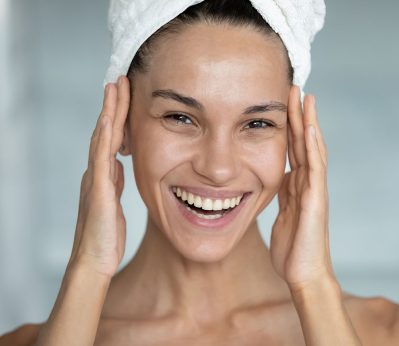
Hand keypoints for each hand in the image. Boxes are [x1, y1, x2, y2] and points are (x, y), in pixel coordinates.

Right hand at [67, 76, 129, 276]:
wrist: (94, 261)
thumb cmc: (105, 236)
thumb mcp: (113, 203)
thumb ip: (114, 182)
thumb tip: (119, 163)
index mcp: (104, 175)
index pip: (112, 139)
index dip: (118, 116)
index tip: (125, 95)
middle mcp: (97, 173)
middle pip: (105, 132)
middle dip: (113, 105)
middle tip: (119, 79)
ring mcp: (95, 180)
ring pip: (102, 139)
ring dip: (109, 112)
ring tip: (114, 87)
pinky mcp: (97, 191)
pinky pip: (101, 158)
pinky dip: (104, 137)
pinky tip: (108, 120)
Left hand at [270, 85, 333, 290]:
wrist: (303, 274)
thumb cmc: (293, 249)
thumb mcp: (283, 214)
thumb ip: (283, 195)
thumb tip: (279, 179)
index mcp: (298, 185)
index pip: (294, 148)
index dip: (289, 125)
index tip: (284, 102)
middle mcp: (308, 183)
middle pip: (304, 142)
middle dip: (299, 114)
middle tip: (295, 87)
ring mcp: (314, 190)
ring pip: (312, 149)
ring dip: (308, 122)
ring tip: (305, 96)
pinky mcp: (316, 201)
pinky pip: (314, 169)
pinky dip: (312, 147)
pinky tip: (308, 128)